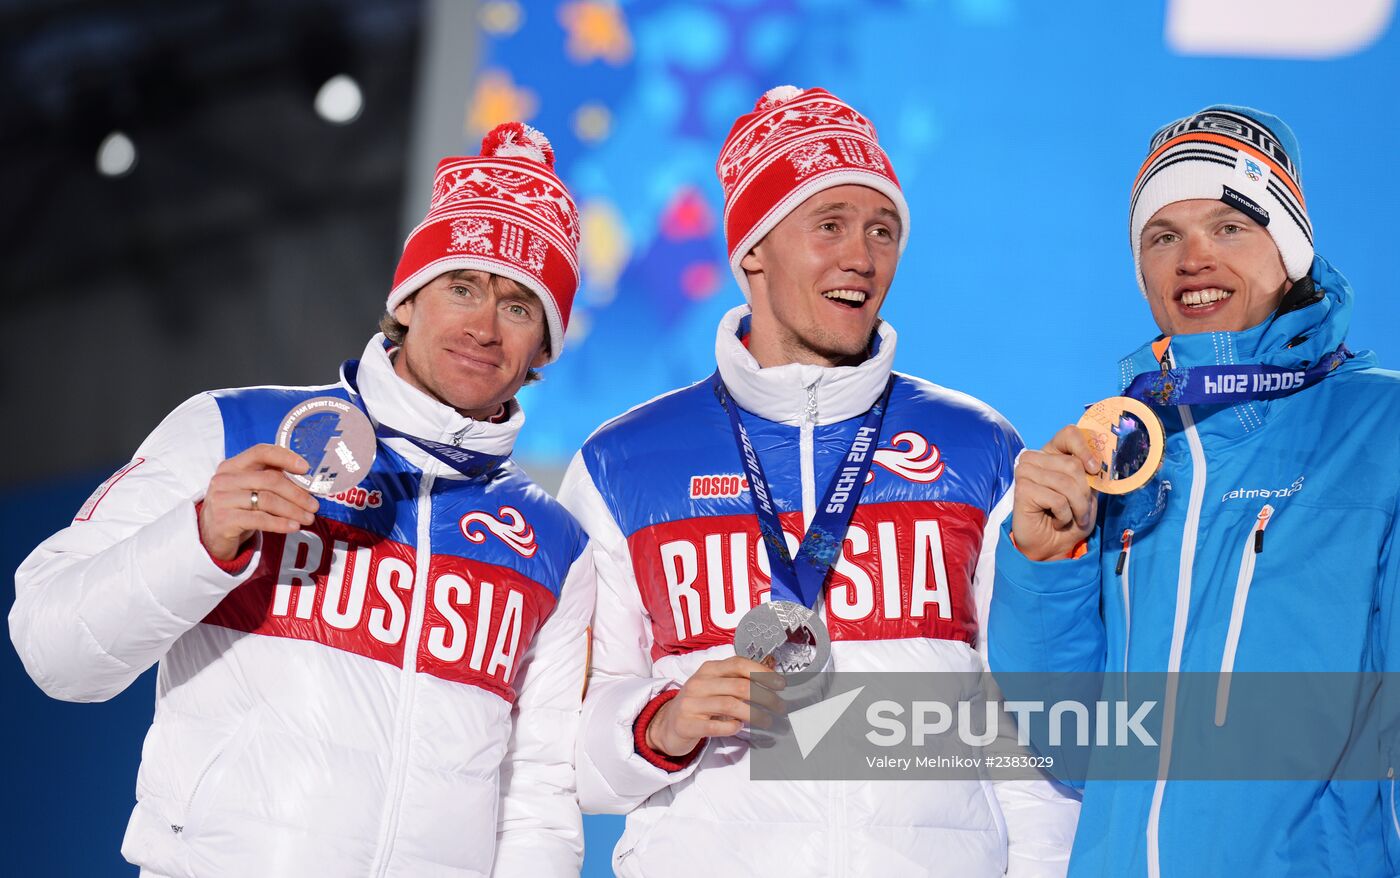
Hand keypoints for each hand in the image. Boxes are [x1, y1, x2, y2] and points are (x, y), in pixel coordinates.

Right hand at [199, 444, 319, 560]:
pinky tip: (293, 527)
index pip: (261, 452)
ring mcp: (222, 499)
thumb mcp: (249, 489)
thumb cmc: (237, 508)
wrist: (211, 535)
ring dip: (293, 510)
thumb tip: (306, 482)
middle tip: (314, 505)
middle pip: (270, 480)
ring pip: (267, 500)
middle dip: (297, 493)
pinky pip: (260, 519)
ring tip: (308, 518)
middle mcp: (225, 479)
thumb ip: (270, 480)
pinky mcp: (224, 520)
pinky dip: (280, 523)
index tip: (306, 468)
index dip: (285, 457)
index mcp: (233, 465)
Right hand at [644, 656, 785, 756]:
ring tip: (767, 720)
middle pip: (739, 686)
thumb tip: (771, 683)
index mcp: (708, 669)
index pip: (739, 664)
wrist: (667, 724)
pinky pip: (715, 726)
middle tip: (780, 707)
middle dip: (765, 697)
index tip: (780, 684)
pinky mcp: (686, 724)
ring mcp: (691, 703)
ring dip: (755, 714)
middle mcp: (699, 683)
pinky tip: (738, 727)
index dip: (762, 673)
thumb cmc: (698, 704)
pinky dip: (732, 727)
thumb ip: (736, 682)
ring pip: (730, 705)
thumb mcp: (714, 686)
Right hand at [1011, 426, 1100, 561]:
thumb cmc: (1069, 519)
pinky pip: (1057, 499)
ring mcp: (1025, 472)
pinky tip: (1056, 520)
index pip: (1068, 434)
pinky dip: (1064, 515)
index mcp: (1052, 454)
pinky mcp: (1022, 489)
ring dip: (1077, 507)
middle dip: (1084, 493)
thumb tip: (1098, 462)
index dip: (1085, 449)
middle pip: (1073, 464)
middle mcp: (1035, 459)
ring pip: (1066, 483)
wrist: (1052, 546)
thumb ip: (1090, 474)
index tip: (1094, 469)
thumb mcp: (1087, 493)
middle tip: (1081, 510)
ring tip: (1071, 518)